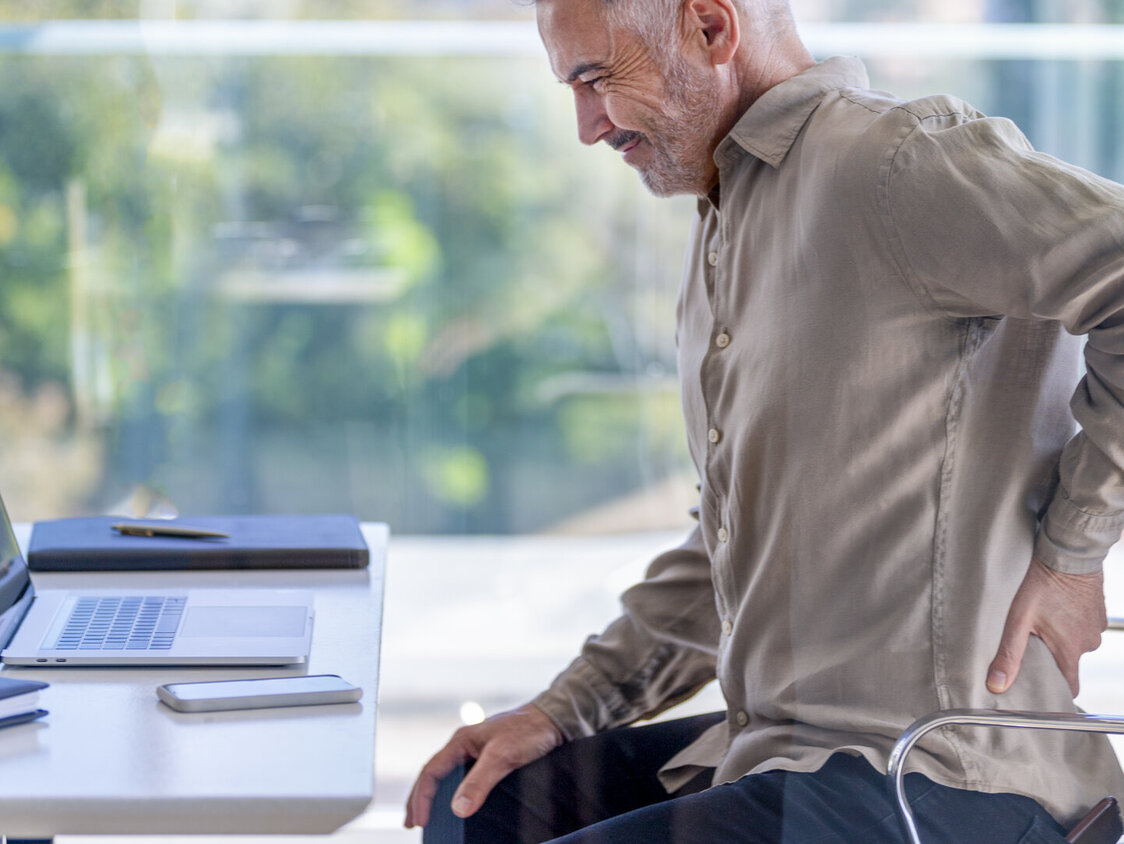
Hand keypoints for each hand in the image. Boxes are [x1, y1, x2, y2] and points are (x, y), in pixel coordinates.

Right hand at [404, 702, 563, 828]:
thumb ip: (480, 781)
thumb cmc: (528, 730)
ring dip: (435, 795)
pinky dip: (453, 791)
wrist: (553, 718)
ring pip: (447, 775)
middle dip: (420, 798)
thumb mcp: (502, 757)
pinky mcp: (490, 756)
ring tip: (428, 815)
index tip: (420, 821)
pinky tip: (457, 801)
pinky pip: (463, 776)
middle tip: (412, 822)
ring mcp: (477, 750)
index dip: (422, 798)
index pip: (431, 771)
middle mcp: (465, 744)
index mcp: (461, 740)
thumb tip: (458, 808)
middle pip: (433, 773)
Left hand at [987, 557, 1105, 696]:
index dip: (1055, 688)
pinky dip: (1071, 621)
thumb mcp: (1018, 620)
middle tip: (1033, 640)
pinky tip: (1056, 608)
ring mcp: (1096, 627)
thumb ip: (1009, 654)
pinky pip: (1083, 625)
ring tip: (1044, 620)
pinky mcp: (1099, 612)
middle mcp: (1088, 643)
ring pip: (1076, 642)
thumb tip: (997, 685)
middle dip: (1052, 656)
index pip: (1070, 686)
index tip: (1040, 685)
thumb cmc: (1042, 586)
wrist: (1068, 555)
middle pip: (1070, 662)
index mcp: (1070, 651)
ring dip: (1062, 636)